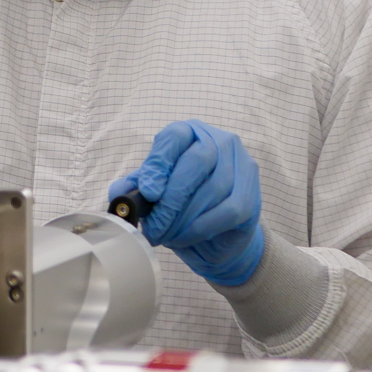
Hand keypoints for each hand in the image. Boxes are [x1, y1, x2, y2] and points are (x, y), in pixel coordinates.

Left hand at [110, 120, 264, 285]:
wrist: (216, 237)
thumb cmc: (182, 207)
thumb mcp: (153, 195)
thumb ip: (136, 189)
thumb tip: (119, 193)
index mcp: (191, 134)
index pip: (175, 135)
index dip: (159, 162)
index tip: (148, 191)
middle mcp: (221, 142)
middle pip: (199, 160)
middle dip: (172, 197)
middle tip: (155, 225)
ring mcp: (243, 166)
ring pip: (214, 188)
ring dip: (185, 217)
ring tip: (167, 234)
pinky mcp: (252, 195)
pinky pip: (228, 210)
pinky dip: (202, 227)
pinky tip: (186, 236)